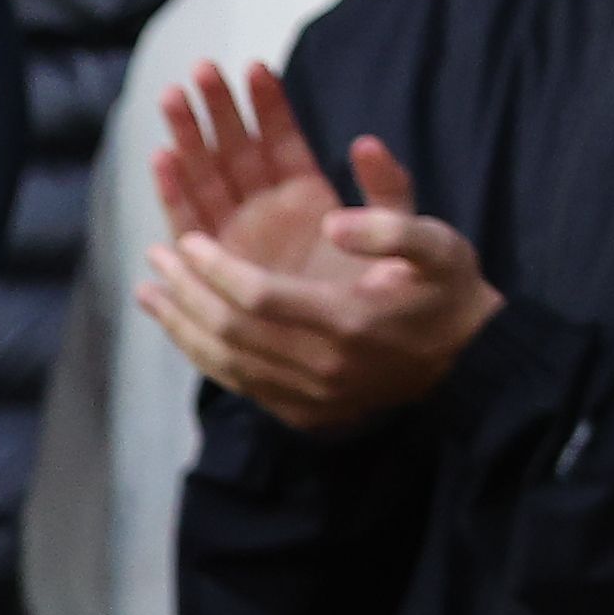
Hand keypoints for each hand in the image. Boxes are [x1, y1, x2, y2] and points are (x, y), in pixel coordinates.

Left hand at [138, 63, 497, 428]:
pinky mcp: (295, 406)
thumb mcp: (440, 246)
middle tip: (158, 256)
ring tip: (148, 286)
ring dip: (180, 321)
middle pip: (230, 332)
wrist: (465, 363)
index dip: (218, 270)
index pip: (261, 299)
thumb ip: (393, 219)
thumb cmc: (448, 294)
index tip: (189, 241)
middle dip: (188, 292)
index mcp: (349, 322)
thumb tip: (337, 208)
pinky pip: (230, 379)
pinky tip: (168, 321)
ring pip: (222, 360)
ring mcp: (305, 392)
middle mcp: (320, 366)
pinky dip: (193, 348)